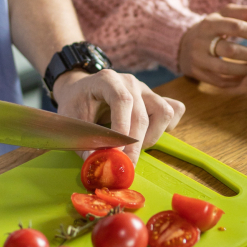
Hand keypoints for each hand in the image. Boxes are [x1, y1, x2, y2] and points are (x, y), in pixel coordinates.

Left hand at [52, 69, 184, 164]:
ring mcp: (145, 90)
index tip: (117, 151)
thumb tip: (100, 167)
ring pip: (164, 112)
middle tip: (125, 164)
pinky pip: (174, 111)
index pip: (122, 100)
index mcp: (107, 80)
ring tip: (133, 146)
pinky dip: (165, 127)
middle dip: (135, 145)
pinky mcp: (155, 99)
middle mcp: (130, 82)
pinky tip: (147, 135)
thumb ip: (85, 145)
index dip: (122, 127)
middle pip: (141, 114)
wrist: (81, 90)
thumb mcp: (72, 122)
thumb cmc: (76, 104)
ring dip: (152, 136)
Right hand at [178, 5, 246, 89]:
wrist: (183, 42)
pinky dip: (235, 81)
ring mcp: (197, 58)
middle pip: (230, 50)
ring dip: (246, 70)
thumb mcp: (226, 14)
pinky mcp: (196, 72)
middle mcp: (201, 40)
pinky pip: (219, 81)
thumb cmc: (212, 28)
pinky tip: (246, 77)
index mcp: (210, 23)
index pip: (236, 27)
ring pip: (224, 68)